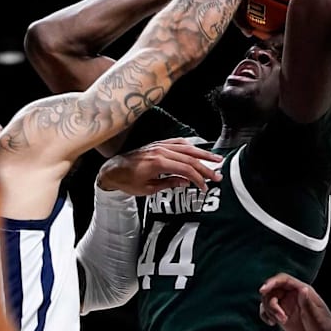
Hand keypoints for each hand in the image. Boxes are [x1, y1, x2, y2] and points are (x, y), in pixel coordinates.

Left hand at [97, 138, 222, 195]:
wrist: (112, 170)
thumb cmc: (127, 181)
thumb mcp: (148, 189)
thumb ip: (169, 183)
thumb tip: (186, 182)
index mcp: (158, 163)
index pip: (186, 169)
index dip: (198, 178)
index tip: (205, 187)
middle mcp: (161, 151)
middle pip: (190, 158)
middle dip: (206, 167)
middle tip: (218, 175)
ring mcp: (160, 146)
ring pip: (187, 147)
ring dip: (203, 153)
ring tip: (216, 159)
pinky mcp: (158, 144)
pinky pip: (178, 142)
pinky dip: (190, 146)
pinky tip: (198, 150)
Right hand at [259, 273, 330, 330]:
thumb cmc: (324, 326)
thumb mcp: (315, 315)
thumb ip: (306, 302)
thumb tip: (302, 288)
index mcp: (301, 289)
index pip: (283, 280)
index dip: (271, 282)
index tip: (262, 290)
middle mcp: (292, 295)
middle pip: (272, 290)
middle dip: (271, 304)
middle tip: (281, 318)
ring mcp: (286, 304)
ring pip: (268, 300)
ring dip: (269, 311)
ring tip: (281, 322)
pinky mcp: (282, 315)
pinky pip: (267, 310)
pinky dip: (265, 315)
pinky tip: (271, 323)